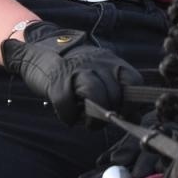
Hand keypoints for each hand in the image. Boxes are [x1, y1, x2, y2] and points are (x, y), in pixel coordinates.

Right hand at [1, 21, 141, 125]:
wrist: (41, 54)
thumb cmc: (77, 72)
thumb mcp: (101, 76)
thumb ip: (118, 93)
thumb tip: (137, 119)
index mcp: (112, 62)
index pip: (133, 81)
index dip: (131, 103)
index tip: (124, 115)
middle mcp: (97, 63)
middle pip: (114, 93)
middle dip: (110, 114)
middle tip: (101, 120)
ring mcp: (77, 69)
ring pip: (95, 95)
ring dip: (94, 118)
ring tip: (88, 123)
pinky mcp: (56, 79)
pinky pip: (66, 101)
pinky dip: (69, 115)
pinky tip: (69, 118)